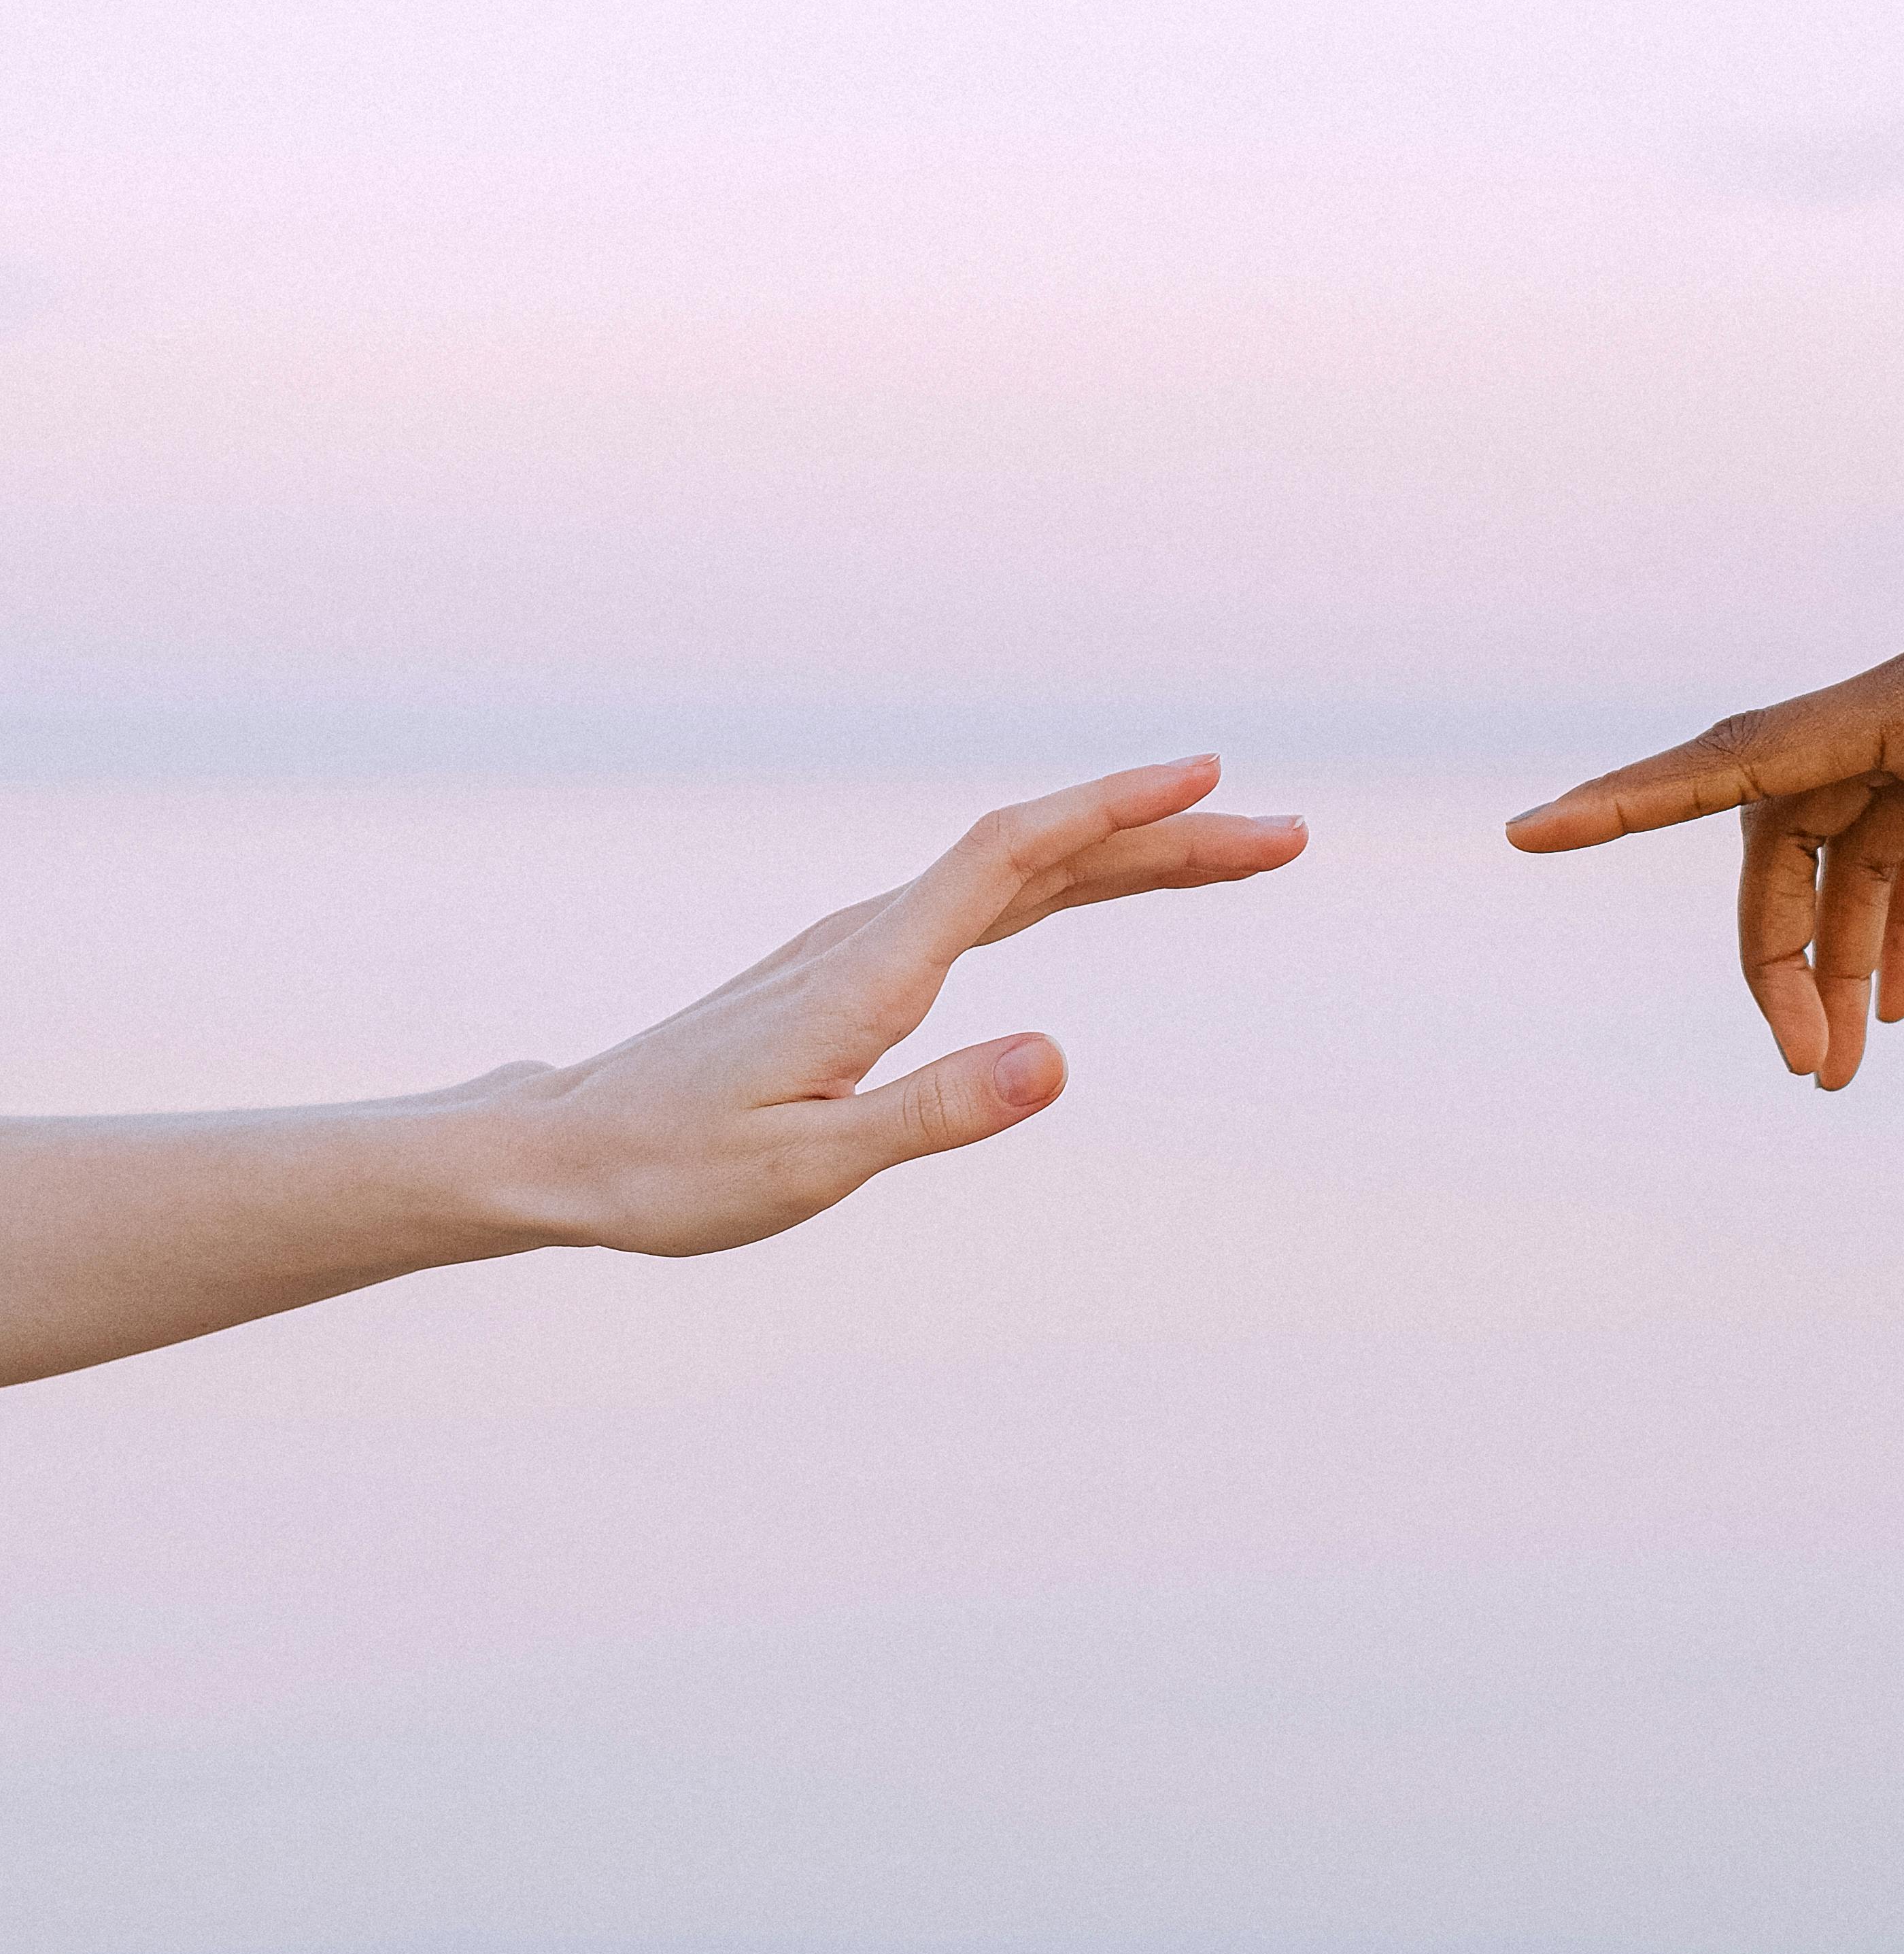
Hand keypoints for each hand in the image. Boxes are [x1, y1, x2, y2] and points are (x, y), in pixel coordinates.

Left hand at [521, 756, 1303, 1249]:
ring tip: (1237, 853)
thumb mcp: (808, 1169)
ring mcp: (866, 941)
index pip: (1014, 854)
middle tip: (1288, 837)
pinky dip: (1070, 878)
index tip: (1211, 781)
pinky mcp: (859, 965)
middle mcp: (875, 933)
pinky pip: (991, 897)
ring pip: (1024, 872)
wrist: (565, 1149)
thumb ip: (935, 1112)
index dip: (1115, 809)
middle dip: (1169, 837)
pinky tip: (1100, 883)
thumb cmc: (675, 1172)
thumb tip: (1060, 1055)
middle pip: (1043, 852)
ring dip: (1132, 854)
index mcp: (874, 969)